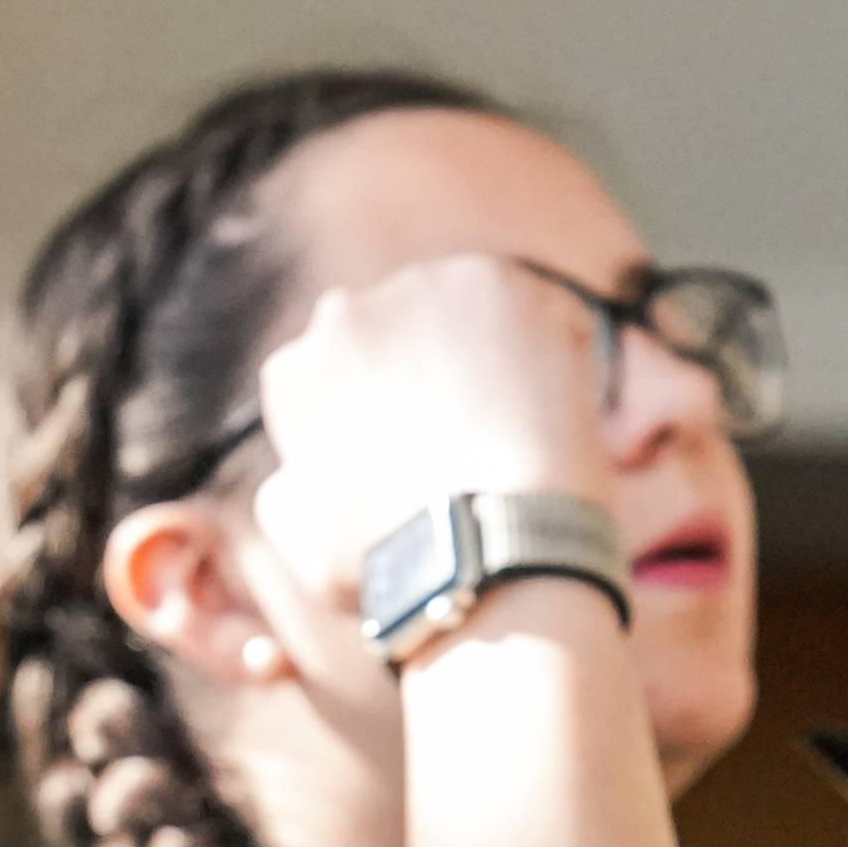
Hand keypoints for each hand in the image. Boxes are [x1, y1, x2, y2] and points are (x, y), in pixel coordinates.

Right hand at [243, 253, 610, 622]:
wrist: (489, 543)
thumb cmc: (395, 561)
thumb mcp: (302, 544)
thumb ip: (287, 488)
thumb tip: (296, 469)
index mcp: (295, 373)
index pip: (330, 373)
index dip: (373, 409)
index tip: (409, 446)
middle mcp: (347, 314)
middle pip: (393, 330)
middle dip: (423, 368)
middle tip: (467, 431)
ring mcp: (425, 289)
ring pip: (460, 310)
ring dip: (485, 352)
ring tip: (517, 421)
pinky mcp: (503, 284)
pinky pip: (537, 308)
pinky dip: (555, 347)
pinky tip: (559, 405)